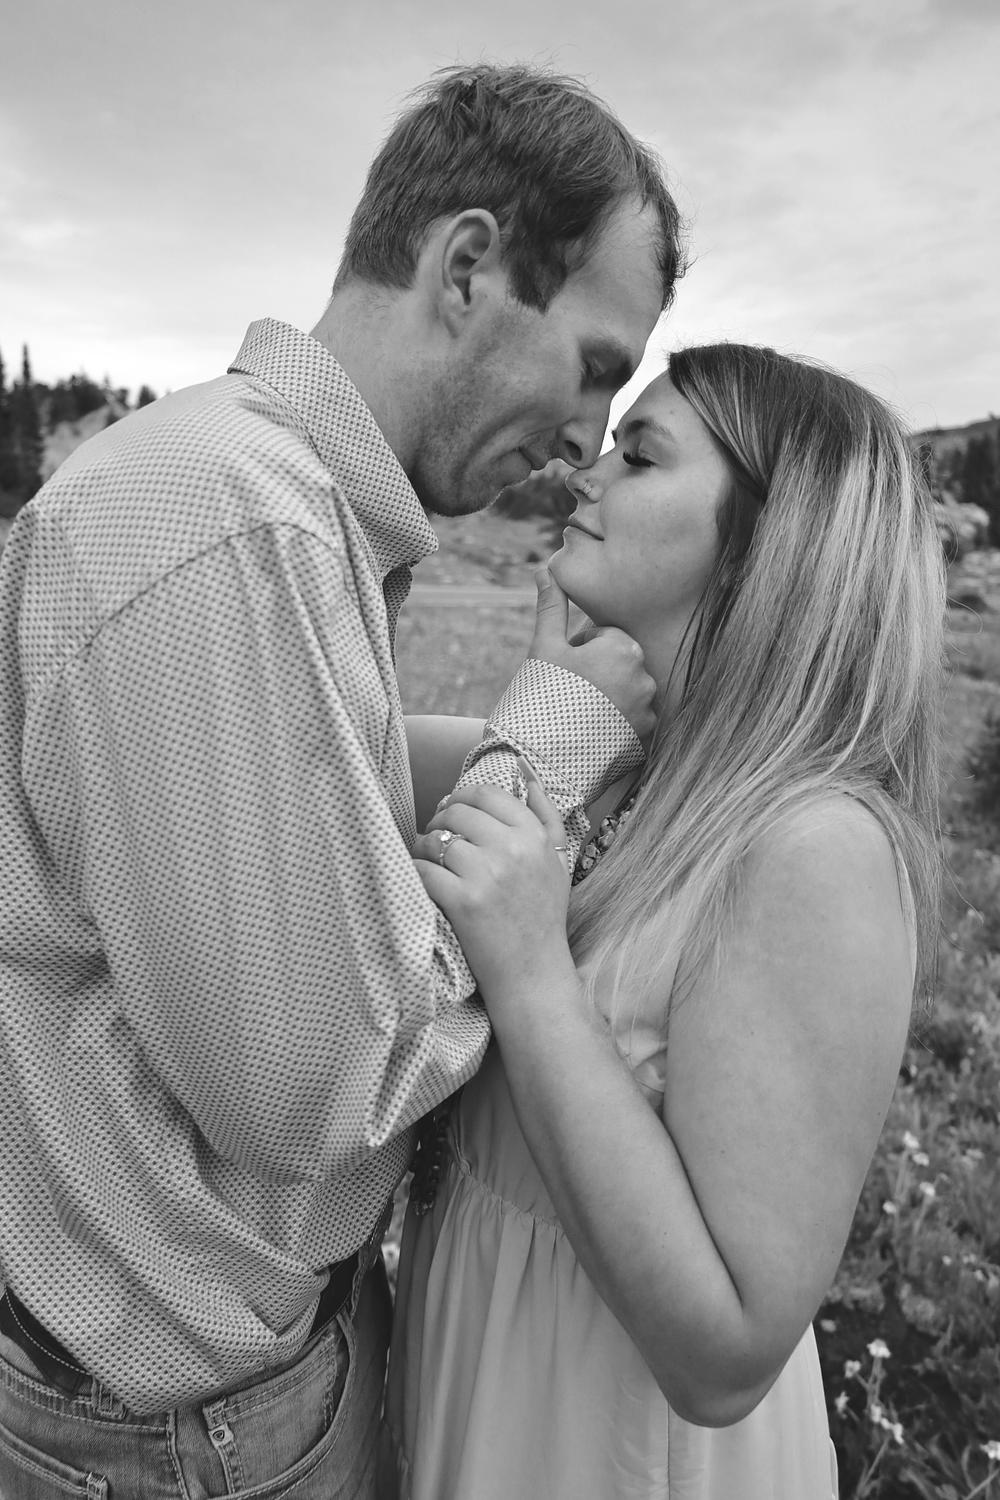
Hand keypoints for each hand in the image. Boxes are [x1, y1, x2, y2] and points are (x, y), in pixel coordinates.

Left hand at [412, 771, 572, 1002]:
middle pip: (455, 813)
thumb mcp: (558, 861)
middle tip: (435, 839)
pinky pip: (422, 870)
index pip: (485, 794)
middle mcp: (512, 849)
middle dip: (438, 822)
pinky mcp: (463, 901)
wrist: (533, 974)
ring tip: (427, 862)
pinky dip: (415, 874)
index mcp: (533, 835)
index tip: (453, 815)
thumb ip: (546, 813)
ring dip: (423, 848)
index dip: (461, 799)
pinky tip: (422, 883)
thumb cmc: (543, 917)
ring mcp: (486, 875)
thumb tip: (525, 771)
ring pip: (434, 840)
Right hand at [529, 567, 656, 741]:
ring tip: (578, 717)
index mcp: (623, 647)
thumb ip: (551, 606)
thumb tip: (546, 568)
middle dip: (595, 675)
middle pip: (618, 666)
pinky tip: (592, 734)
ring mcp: (648, 711)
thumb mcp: (543, 647)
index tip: (561, 672)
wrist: (539, 759)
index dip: (578, 652)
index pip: (604, 639)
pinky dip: (616, 726)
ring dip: (607, 700)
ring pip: (627, 694)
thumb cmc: (539, 697)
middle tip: (567, 694)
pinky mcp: (647, 740)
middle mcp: (645, 677)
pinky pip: (633, 723)